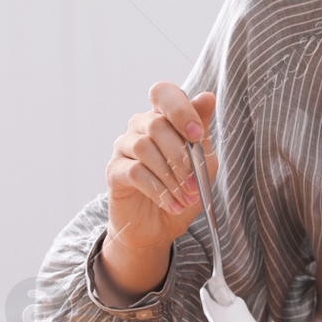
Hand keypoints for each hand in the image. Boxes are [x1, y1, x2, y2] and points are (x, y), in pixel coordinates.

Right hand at [104, 81, 217, 254]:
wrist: (160, 227)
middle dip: (181, 155)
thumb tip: (207, 97)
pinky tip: (172, 204)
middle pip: (157, 125)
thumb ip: (202, 130)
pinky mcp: (114, 170)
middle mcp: (139, 126)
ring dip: (171, 176)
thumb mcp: (203, 161)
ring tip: (186, 197)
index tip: (197, 134)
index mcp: (162, 117)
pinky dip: (159, 189)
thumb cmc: (183, 189)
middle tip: (195, 183)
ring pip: (145, 147)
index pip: (163, 94)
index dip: (180, 109)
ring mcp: (123, 147)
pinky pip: (135, 172)